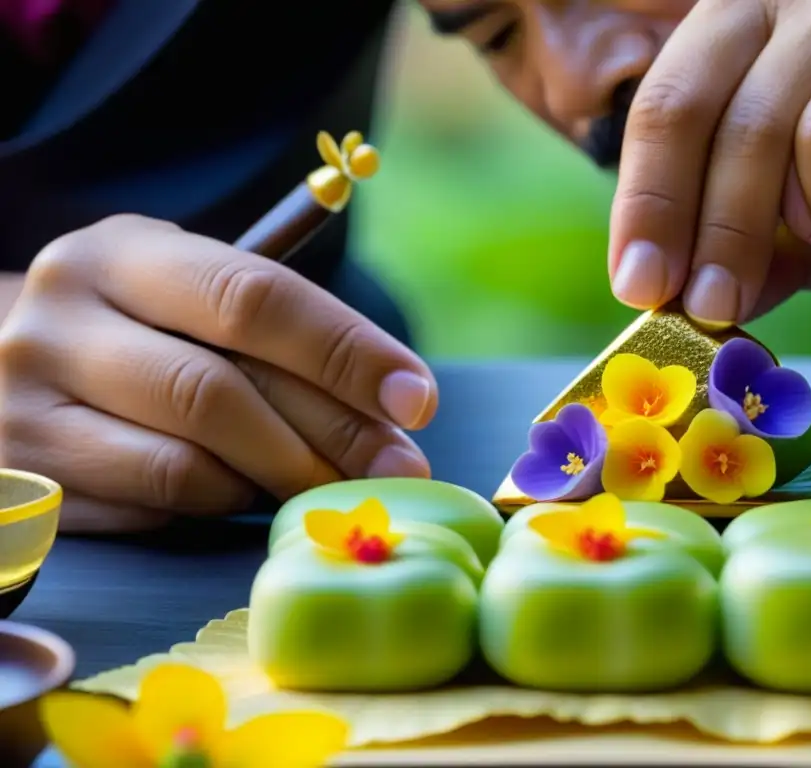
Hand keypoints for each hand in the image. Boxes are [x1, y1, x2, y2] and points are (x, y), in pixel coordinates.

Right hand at [0, 215, 435, 532]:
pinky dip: (221, 502)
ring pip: (190, 461)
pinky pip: (155, 505)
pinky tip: (248, 492)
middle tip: (397, 467)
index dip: (346, 352)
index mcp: (123, 253)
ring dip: (281, 479)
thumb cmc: (133, 328)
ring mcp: (29, 402)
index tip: (417, 398)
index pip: (253, 298)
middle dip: (332, 434)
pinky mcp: (30, 475)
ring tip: (330, 485)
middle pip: (224, 389)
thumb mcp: (186, 294)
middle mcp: (63, 319)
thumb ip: (276, 330)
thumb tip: (395, 403)